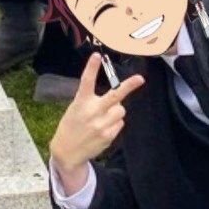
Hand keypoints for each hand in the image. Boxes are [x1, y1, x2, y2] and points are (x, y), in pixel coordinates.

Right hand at [49, 52, 145, 178]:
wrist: (67, 152)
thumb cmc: (72, 126)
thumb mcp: (75, 109)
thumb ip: (92, 102)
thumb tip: (116, 100)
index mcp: (80, 103)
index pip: (86, 82)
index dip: (91, 68)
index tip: (97, 55)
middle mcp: (92, 112)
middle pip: (115, 96)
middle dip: (129, 86)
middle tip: (140, 78)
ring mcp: (101, 125)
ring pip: (120, 110)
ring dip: (116, 111)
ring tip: (103, 118)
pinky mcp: (108, 136)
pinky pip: (120, 123)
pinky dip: (114, 124)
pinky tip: (103, 129)